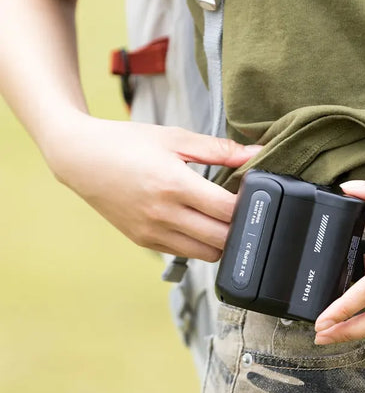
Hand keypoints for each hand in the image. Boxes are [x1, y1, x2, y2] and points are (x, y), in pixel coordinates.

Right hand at [48, 115, 260, 260]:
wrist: (81, 159)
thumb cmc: (128, 143)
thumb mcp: (175, 138)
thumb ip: (220, 149)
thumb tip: (256, 153)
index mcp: (174, 184)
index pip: (228, 210)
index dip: (248, 205)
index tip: (253, 195)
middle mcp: (163, 214)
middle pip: (223, 239)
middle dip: (239, 227)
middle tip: (241, 209)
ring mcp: (153, 232)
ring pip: (207, 254)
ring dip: (221, 240)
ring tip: (220, 218)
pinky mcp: (145, 242)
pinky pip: (185, 253)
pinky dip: (199, 243)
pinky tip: (198, 223)